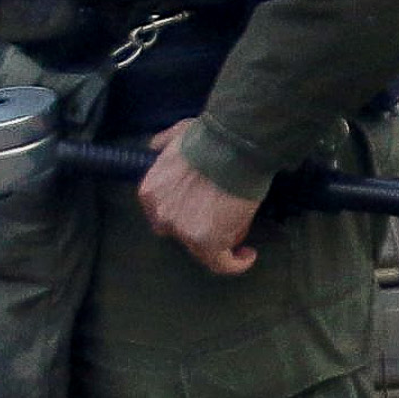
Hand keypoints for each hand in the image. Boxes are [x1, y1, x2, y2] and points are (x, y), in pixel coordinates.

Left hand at [139, 127, 263, 277]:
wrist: (231, 148)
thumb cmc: (209, 138)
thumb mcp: (176, 134)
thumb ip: (164, 143)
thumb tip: (156, 146)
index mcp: (150, 192)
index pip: (162, 212)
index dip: (183, 212)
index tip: (200, 210)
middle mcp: (161, 215)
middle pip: (179, 232)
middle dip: (197, 227)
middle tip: (220, 218)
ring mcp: (183, 231)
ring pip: (201, 248)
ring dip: (220, 242)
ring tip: (240, 235)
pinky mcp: (207, 242)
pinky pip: (221, 263)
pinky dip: (235, 263)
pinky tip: (248, 255)